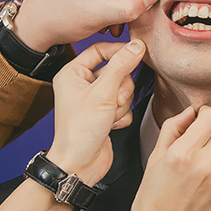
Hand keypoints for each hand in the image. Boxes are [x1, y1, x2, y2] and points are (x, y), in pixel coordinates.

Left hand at [45, 40, 144, 185]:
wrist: (79, 165)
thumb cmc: (80, 131)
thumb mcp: (103, 93)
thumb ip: (122, 66)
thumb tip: (136, 46)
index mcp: (73, 73)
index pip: (100, 50)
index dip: (119, 51)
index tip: (137, 53)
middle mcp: (82, 85)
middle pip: (116, 70)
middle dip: (121, 88)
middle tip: (112, 100)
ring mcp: (94, 100)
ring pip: (123, 88)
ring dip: (122, 103)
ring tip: (109, 115)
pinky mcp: (104, 113)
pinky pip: (124, 105)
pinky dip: (122, 115)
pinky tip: (111, 124)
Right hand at [127, 107, 210, 210]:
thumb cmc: (153, 201)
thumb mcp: (155, 158)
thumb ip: (173, 128)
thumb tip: (190, 112)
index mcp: (184, 153)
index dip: (205, 114)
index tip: (201, 121)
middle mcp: (205, 166)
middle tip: (207, 136)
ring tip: (203, 166)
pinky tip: (210, 180)